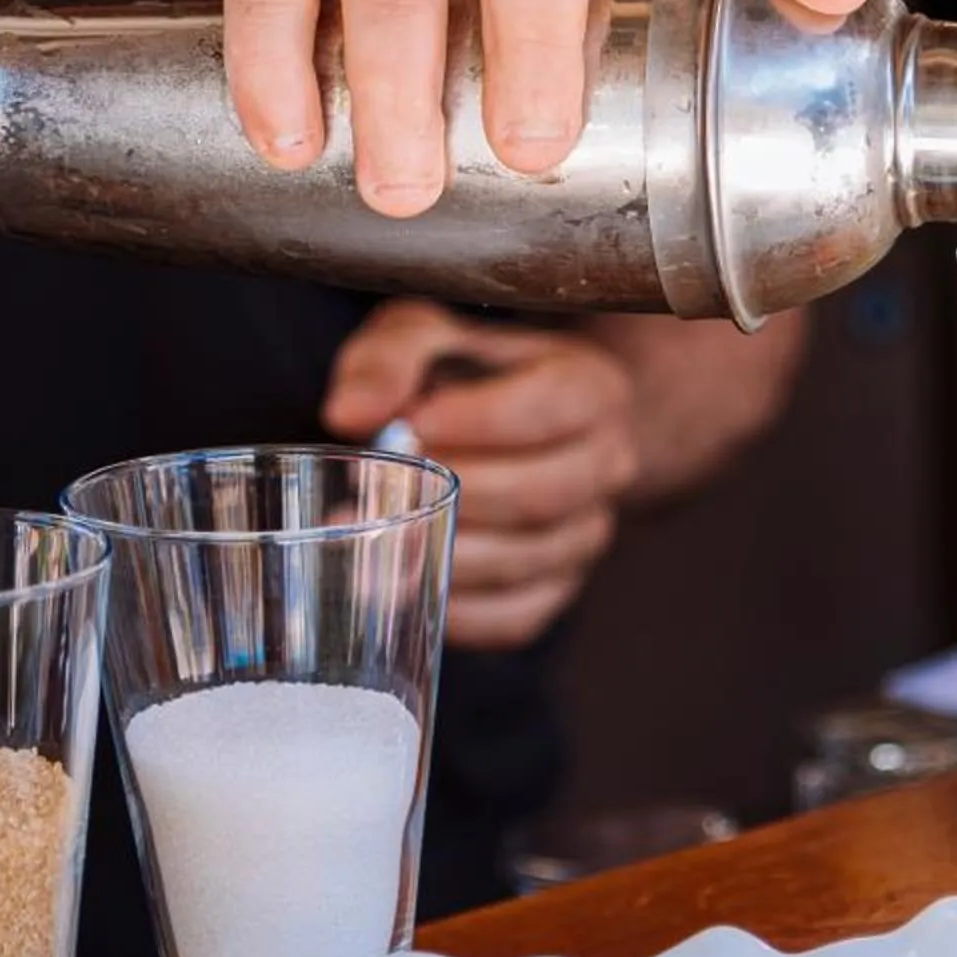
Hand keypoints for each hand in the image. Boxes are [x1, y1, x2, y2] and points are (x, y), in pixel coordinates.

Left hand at [324, 300, 643, 650]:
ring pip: (526, 559)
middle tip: (383, 491)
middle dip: (457, 496)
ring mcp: (588, 534)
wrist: (515, 426)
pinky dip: (458, 612)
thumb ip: (388, 359)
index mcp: (592, 389)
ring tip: (375, 540)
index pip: (551, 409)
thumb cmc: (463, 377)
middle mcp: (607, 466)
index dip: (482, 421)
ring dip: (447, 555)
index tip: (415, 425)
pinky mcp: (559, 588)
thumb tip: (349, 414)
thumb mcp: (425, 338)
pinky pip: (515, 617)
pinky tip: (406, 587)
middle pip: (542, 494)